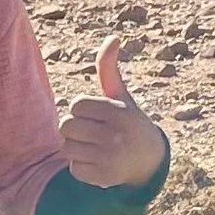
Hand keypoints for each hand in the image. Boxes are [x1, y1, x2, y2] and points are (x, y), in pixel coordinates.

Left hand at [59, 37, 167, 188]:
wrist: (149, 160)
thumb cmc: (127, 121)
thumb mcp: (121, 96)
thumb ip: (109, 68)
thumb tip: (113, 37)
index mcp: (118, 112)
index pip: (75, 105)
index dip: (81, 110)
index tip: (96, 116)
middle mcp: (115, 135)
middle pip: (65, 127)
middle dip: (74, 129)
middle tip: (92, 132)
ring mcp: (110, 157)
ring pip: (67, 148)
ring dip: (76, 148)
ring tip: (95, 147)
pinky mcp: (104, 177)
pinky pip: (74, 168)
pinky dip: (82, 167)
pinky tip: (99, 164)